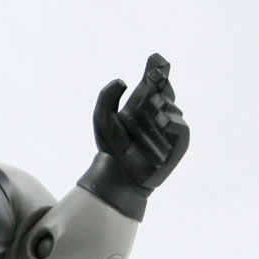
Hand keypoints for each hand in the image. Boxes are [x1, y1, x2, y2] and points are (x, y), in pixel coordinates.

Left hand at [93, 53, 188, 190]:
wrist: (116, 174)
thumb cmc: (111, 147)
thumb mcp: (102, 119)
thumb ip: (106, 97)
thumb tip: (122, 81)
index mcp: (142, 101)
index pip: (154, 79)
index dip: (157, 67)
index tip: (154, 60)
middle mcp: (158, 110)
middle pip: (164, 90)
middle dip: (160, 81)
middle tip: (154, 75)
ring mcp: (169, 125)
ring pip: (171, 108)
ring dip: (162, 104)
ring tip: (153, 103)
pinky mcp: (177, 142)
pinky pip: (180, 128)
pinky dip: (173, 123)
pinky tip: (162, 119)